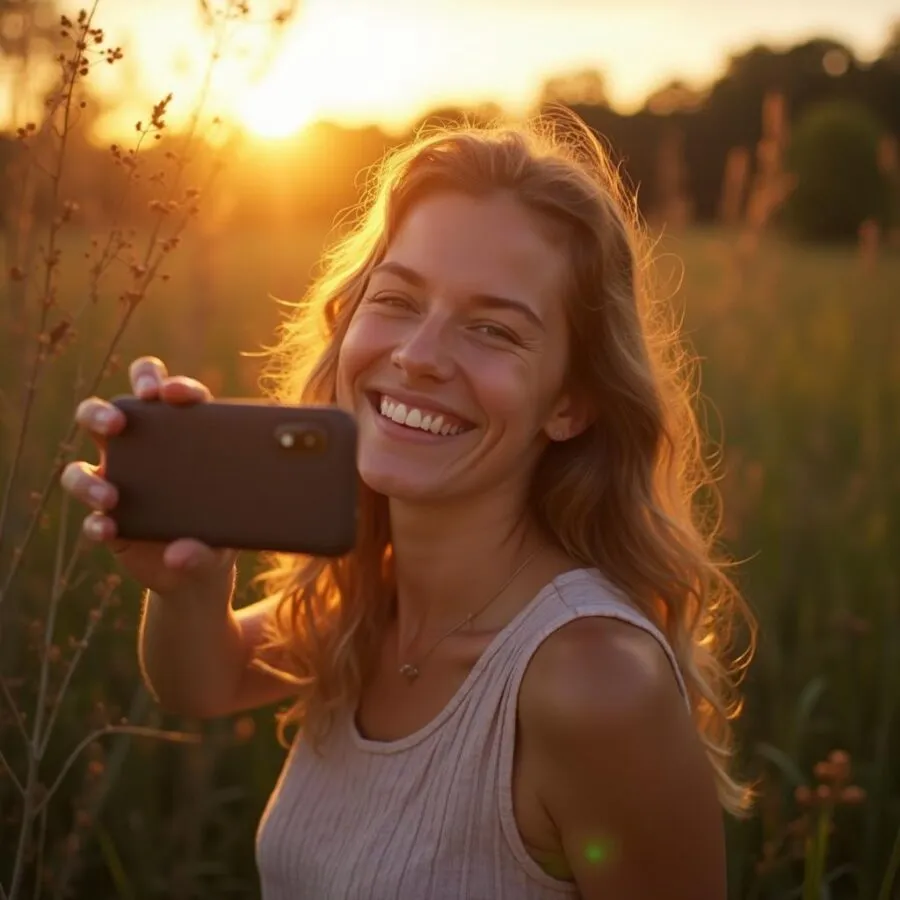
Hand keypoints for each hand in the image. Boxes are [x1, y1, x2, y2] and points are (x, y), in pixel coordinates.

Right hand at [60, 356, 236, 600]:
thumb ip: (208, 544)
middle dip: (104, 411)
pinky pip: (90, 518)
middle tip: (117, 423)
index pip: (165, 394)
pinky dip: (97, 524)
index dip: (164, 383)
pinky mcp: (107, 519)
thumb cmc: (221, 529)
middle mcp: (141, 452)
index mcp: (180, 433)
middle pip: (108, 414)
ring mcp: (118, 484)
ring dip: (86, 479)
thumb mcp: (227, 533)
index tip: (172, 394)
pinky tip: (109, 531)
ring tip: (111, 496)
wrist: (201, 572)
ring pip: (81, 466)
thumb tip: (180, 555)